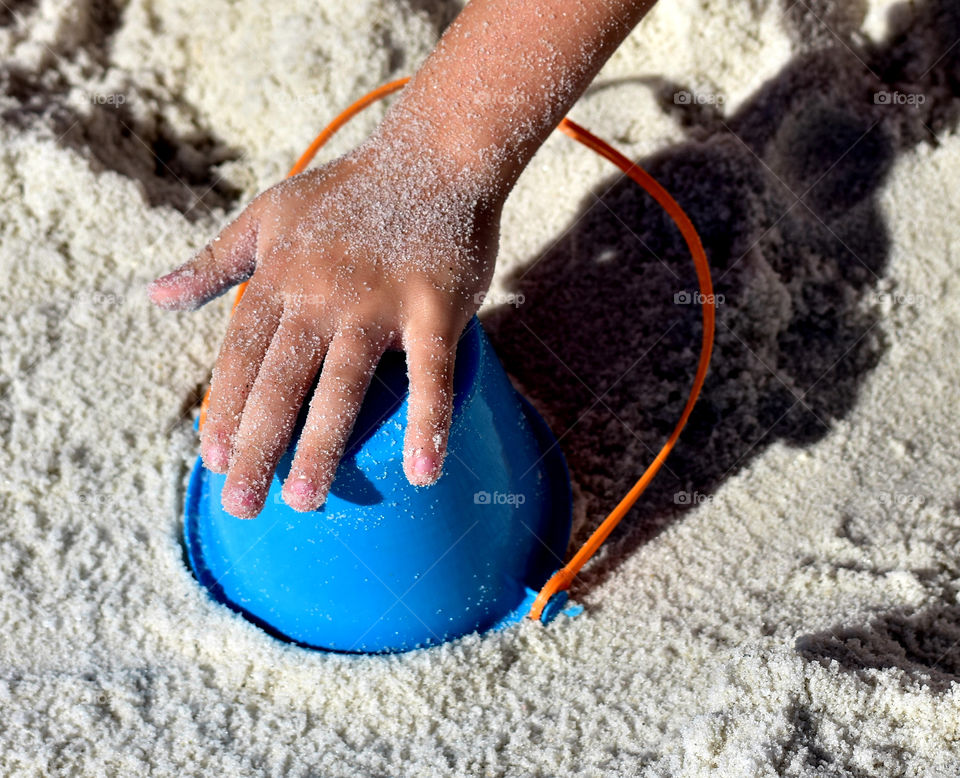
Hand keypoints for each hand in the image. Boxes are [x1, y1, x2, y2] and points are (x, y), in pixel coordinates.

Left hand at [148, 127, 502, 517]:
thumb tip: (154, 298)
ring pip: (341, 386)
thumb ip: (213, 263)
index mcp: (279, 277)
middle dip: (255, 447)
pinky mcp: (434, 307)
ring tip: (303, 501)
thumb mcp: (266, 215)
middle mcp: (320, 295)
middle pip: (279, 383)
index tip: (210, 458)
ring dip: (321, 445)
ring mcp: (377, 303)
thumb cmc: (349, 192)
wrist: (433, 155)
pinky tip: (424, 473)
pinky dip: (428, 422)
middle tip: (240, 507)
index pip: (240, 357)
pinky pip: (430, 374)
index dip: (224, 410)